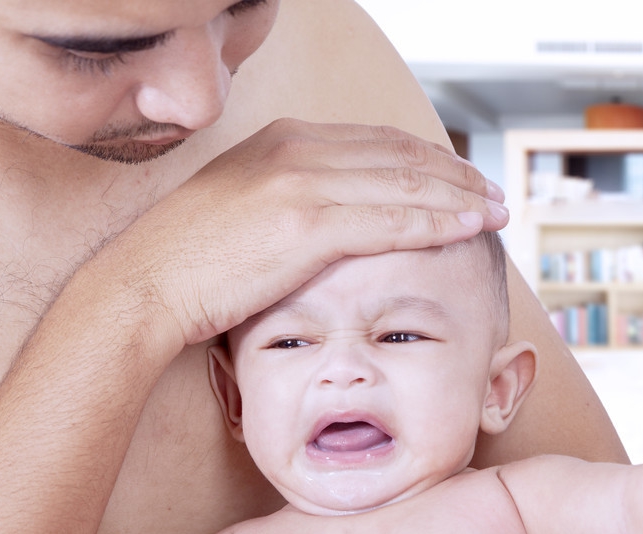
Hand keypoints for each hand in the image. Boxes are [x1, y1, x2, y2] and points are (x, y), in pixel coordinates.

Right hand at [109, 118, 506, 345]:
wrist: (146, 283)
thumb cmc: (192, 260)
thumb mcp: (246, 207)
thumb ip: (294, 197)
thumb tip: (335, 214)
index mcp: (286, 141)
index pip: (378, 143)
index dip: (427, 160)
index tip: (459, 179)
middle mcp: (298, 149)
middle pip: (401, 156)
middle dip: (455, 175)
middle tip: (493, 192)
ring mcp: (302, 181)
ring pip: (405, 185)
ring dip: (459, 197)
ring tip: (496, 210)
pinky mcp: (306, 223)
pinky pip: (392, 220)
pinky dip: (438, 223)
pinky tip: (469, 228)